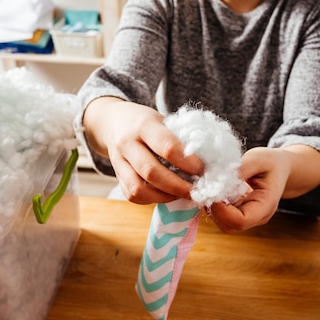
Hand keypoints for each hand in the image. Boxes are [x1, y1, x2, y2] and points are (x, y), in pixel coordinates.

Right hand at [83, 97, 203, 203]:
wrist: (112, 122)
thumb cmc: (145, 122)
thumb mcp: (162, 120)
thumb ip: (178, 138)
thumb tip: (206, 161)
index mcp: (144, 125)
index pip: (167, 147)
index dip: (188, 162)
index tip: (203, 170)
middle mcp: (127, 143)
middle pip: (151, 172)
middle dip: (178, 186)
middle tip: (196, 191)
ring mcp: (118, 162)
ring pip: (138, 188)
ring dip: (164, 196)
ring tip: (181, 195)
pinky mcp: (116, 176)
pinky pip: (132, 195)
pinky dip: (151, 199)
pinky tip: (166, 195)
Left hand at [208, 147, 289, 232]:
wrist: (281, 167)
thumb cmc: (271, 162)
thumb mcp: (258, 158)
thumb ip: (241, 169)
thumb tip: (220, 179)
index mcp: (266, 205)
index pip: (242, 220)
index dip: (223, 211)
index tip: (213, 192)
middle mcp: (258, 216)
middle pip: (230, 226)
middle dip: (215, 210)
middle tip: (208, 189)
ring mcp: (250, 217)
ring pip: (224, 223)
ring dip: (213, 208)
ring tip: (212, 188)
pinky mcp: (241, 213)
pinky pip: (224, 217)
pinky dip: (215, 205)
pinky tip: (216, 190)